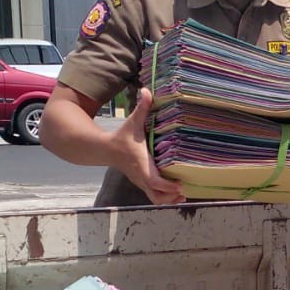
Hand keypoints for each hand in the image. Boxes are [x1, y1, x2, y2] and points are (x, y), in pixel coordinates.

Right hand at [111, 87, 184, 204]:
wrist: (105, 149)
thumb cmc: (122, 137)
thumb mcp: (132, 122)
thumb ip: (142, 107)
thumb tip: (147, 90)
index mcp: (140, 163)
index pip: (153, 181)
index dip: (167, 185)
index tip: (180, 185)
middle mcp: (141, 176)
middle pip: (156, 196)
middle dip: (170, 197)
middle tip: (185, 190)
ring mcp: (140, 182)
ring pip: (155, 199)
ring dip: (169, 200)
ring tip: (183, 194)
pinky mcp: (141, 183)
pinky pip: (153, 196)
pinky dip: (165, 197)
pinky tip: (176, 192)